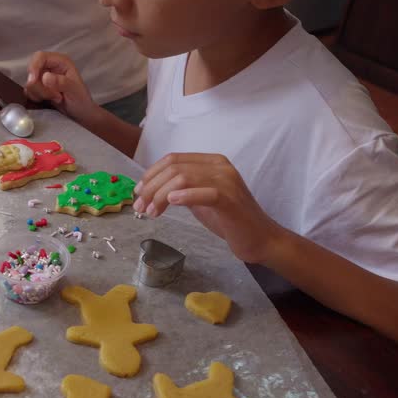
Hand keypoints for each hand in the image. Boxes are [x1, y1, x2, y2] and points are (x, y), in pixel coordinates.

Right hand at [25, 51, 99, 124]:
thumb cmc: (81, 100)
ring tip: (57, 98)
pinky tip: (50, 100)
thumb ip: (61, 82)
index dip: (34, 67)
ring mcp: (43, 77)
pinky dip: (37, 98)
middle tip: (55, 95)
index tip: (33, 81)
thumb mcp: (74, 90)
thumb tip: (45, 77)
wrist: (80, 113)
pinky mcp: (38, 88)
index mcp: (60, 61)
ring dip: (41, 94)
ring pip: (30, 83)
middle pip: (32, 71)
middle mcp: (50, 67)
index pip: (40, 57)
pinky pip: (29, 92)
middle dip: (40, 86)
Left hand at [133, 153, 287, 263]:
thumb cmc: (228, 219)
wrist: (259, 238)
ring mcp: (227, 181)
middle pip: (174, 168)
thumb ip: (180, 188)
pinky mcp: (231, 199)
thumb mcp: (199, 199)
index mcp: (211, 162)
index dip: (151, 174)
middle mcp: (220, 166)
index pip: (173, 159)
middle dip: (151, 187)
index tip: (138, 192)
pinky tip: (171, 202)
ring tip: (151, 212)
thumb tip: (150, 189)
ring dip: (160, 195)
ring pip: (183, 178)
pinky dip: (185, 195)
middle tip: (140, 206)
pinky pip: (205, 192)